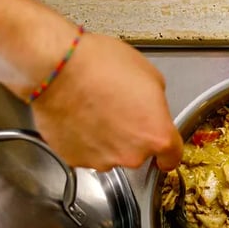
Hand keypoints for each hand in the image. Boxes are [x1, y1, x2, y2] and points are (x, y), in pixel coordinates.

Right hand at [30, 33, 182, 171]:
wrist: (57, 67)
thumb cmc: (99, 66)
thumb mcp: (149, 76)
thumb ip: (157, 104)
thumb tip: (151, 110)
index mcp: (156, 135)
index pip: (172, 157)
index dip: (167, 154)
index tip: (164, 154)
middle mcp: (132, 154)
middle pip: (139, 153)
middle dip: (132, 137)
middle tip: (119, 111)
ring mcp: (102, 160)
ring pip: (112, 154)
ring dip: (108, 139)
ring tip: (96, 111)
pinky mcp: (75, 159)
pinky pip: (86, 153)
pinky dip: (85, 141)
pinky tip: (80, 118)